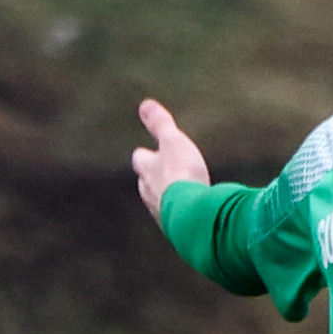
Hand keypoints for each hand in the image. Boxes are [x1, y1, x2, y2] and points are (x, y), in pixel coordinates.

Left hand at [131, 98, 209, 218]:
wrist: (192, 214)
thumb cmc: (181, 174)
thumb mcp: (173, 141)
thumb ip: (160, 124)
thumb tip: (145, 104)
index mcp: (147, 170)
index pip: (140, 158)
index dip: (146, 154)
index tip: (150, 151)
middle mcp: (148, 192)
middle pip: (145, 183)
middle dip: (152, 178)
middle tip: (163, 173)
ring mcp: (161, 212)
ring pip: (159, 201)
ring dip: (167, 197)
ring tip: (179, 194)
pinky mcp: (175, 228)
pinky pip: (175, 218)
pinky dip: (180, 213)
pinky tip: (191, 212)